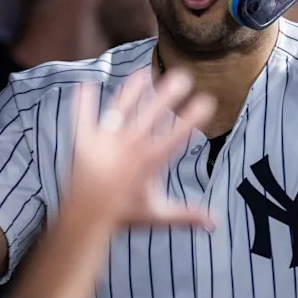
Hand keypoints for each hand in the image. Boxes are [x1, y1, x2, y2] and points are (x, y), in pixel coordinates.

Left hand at [67, 69, 215, 228]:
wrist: (86, 219)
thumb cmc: (124, 215)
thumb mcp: (158, 213)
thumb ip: (187, 214)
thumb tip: (215, 223)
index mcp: (148, 163)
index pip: (175, 136)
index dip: (192, 117)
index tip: (206, 101)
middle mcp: (127, 148)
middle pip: (150, 114)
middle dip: (167, 94)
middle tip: (183, 76)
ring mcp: (104, 142)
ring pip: (119, 108)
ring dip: (132, 90)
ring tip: (144, 73)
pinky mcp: (83, 142)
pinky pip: (83, 116)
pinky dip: (84, 100)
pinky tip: (86, 84)